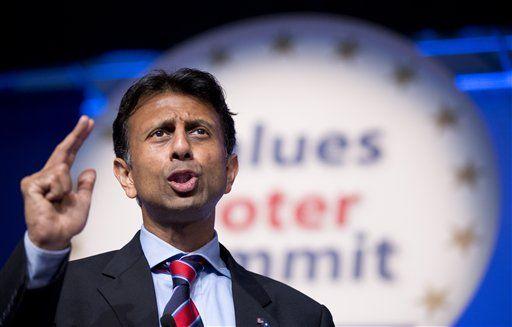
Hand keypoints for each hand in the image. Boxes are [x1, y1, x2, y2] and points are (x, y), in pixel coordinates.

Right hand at [20, 116, 95, 249]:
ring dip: (66, 188)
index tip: (87, 124)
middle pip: (62, 150)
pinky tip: (50, 201)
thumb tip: (89, 169)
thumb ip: (86, 185)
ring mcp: (36, 179)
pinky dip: (59, 191)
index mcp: (58, 178)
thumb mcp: (82, 201)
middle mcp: (45, 175)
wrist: (57, 237)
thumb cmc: (67, 222)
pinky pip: (55, 178)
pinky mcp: (30, 184)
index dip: (77, 139)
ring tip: (57, 202)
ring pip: (62, 169)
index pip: (68, 154)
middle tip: (87, 119)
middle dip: (77, 134)